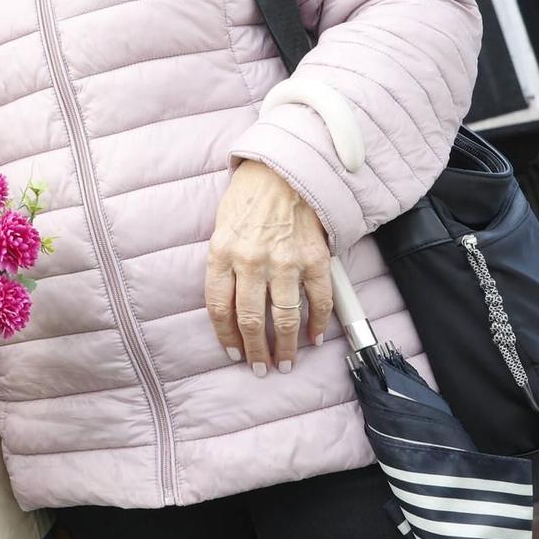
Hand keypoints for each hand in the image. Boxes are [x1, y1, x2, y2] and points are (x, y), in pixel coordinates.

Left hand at [205, 160, 331, 376]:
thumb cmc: (248, 198)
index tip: (234, 352)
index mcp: (223, 252)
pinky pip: (318, 301)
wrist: (283, 170)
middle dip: (256, 351)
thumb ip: (223, 265)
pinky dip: (318, 324)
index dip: (226, 336)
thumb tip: (229, 308)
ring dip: (286, 347)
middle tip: (260, 368)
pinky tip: (315, 338)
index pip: (220, 308)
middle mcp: (252, 260)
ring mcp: (285, 261)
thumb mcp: (221, 228)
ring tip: (285, 363)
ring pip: (285, 318)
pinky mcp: (314, 258)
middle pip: (252, 320)